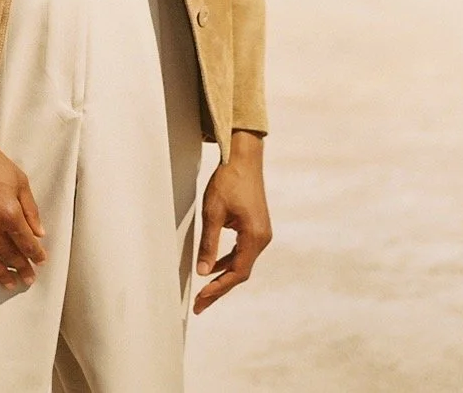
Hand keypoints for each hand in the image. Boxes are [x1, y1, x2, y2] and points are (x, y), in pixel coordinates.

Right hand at [0, 88, 46, 291]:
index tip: (41, 261)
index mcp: (9, 212)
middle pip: (10, 257)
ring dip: (2, 275)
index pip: (27, 244)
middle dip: (22, 269)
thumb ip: (31, 209)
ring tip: (11, 284)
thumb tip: (39, 233)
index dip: (36, 255)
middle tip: (29, 279)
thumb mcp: (19, 180)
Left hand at [193, 130, 271, 313]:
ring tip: (205, 291)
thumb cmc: (229, 181)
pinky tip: (216, 266)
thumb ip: (209, 243)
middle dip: (219, 289)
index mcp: (254, 237)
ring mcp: (261, 233)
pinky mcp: (257, 227)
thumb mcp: (213, 212)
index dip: (218, 288)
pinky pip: (243, 252)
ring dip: (224, 277)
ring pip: (242, 263)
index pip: (237, 273)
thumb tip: (203, 272)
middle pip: (241, 272)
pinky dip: (229, 261)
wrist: (244, 157)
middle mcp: (262, 238)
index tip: (201, 298)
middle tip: (200, 305)